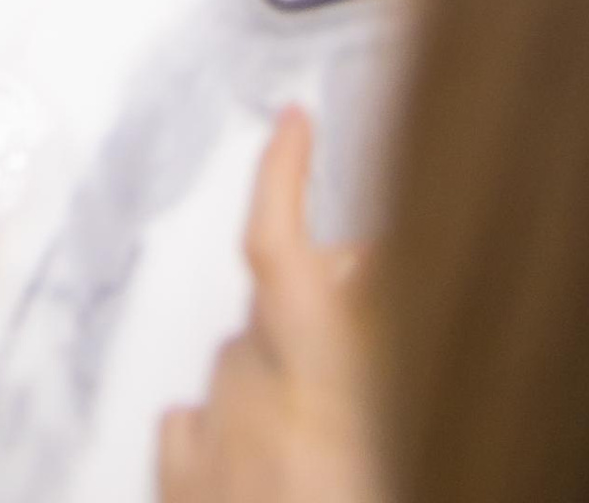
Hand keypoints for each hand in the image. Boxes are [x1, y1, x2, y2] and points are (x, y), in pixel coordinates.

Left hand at [155, 112, 375, 502]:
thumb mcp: (405, 427)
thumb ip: (391, 351)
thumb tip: (390, 278)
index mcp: (312, 394)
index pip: (279, 252)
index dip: (282, 177)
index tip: (293, 122)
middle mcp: (248, 412)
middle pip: (276, 308)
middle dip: (329, 296)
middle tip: (390, 310)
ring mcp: (210, 453)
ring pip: (240, 367)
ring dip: (286, 367)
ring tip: (353, 420)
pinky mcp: (182, 492)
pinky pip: (198, 423)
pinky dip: (234, 421)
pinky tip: (276, 457)